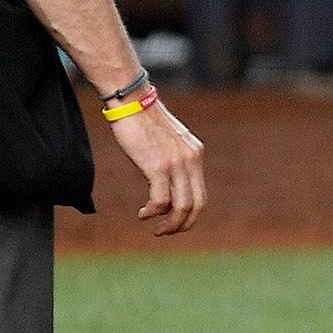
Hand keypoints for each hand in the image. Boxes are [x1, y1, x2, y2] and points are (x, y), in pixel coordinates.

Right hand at [108, 96, 205, 235]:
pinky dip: (153, 212)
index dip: (190, 214)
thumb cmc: (143, 120)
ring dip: (169, 224)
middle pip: (197, 204)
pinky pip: (162, 200)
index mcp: (195, 154)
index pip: (201, 194)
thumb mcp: (166, 141)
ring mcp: (177, 164)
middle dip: (183, 224)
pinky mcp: (159, 166)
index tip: (174, 221)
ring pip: (182, 206)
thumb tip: (165, 177)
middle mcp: (191, 160)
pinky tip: (143, 214)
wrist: (131, 100)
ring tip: (155, 229)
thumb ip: (172, 158)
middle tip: (166, 232)